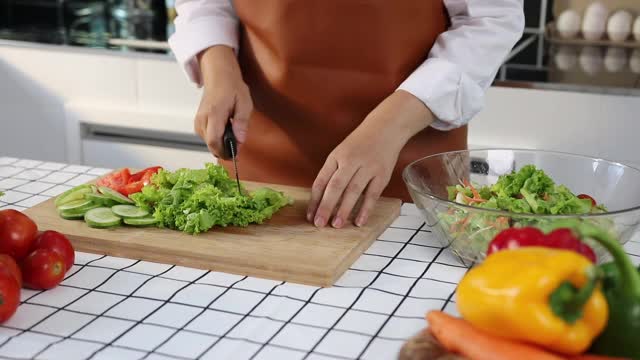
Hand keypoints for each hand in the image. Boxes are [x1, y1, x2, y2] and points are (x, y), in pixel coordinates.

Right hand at [194, 45, 252, 158]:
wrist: (218, 76)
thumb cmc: (232, 87)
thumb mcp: (244, 103)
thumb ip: (242, 122)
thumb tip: (240, 140)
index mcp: (214, 114)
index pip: (214, 141)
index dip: (225, 151)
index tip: (236, 154)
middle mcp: (202, 119)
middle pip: (211, 145)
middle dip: (225, 150)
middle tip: (238, 144)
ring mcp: (198, 121)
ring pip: (209, 143)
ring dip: (222, 144)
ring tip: (233, 133)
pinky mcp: (198, 122)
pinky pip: (207, 138)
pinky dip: (217, 139)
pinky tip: (225, 131)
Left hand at [307, 90, 434, 227]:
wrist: (385, 128)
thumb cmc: (360, 144)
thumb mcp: (341, 153)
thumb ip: (332, 174)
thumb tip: (320, 200)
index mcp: (336, 157)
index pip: (321, 181)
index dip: (314, 200)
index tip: (310, 216)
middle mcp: (351, 161)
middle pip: (335, 186)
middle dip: (326, 206)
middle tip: (319, 223)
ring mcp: (368, 167)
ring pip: (353, 191)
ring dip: (344, 210)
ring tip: (336, 225)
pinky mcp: (382, 174)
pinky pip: (372, 194)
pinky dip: (365, 209)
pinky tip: (359, 221)